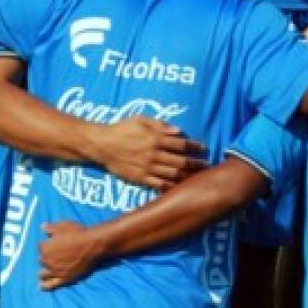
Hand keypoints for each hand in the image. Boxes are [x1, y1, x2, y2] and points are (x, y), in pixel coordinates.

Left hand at [39, 221, 104, 289]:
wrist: (93, 245)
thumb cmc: (79, 233)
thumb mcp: (63, 226)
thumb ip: (50, 227)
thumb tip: (41, 227)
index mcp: (45, 248)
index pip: (41, 246)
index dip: (48, 244)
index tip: (54, 242)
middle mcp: (47, 261)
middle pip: (42, 260)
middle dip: (46, 257)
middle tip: (55, 254)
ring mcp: (55, 272)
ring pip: (43, 274)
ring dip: (44, 271)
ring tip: (47, 270)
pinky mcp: (63, 279)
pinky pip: (50, 285)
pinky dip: (44, 286)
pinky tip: (41, 286)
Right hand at [90, 117, 207, 189]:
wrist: (101, 145)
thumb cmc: (122, 128)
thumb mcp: (141, 119)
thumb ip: (161, 125)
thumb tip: (179, 131)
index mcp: (155, 139)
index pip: (181, 144)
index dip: (194, 147)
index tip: (204, 148)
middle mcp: (153, 155)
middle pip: (180, 162)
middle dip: (196, 164)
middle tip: (207, 166)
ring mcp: (146, 168)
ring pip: (172, 174)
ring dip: (187, 176)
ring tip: (197, 177)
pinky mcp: (139, 178)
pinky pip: (158, 184)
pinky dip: (170, 186)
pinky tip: (179, 187)